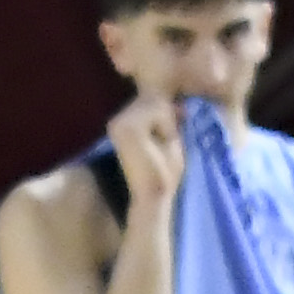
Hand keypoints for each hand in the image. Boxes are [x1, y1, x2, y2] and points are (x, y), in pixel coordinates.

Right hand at [102, 91, 186, 226]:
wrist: (154, 195)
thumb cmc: (163, 171)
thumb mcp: (169, 137)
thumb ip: (169, 117)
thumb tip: (178, 102)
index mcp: (122, 123)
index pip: (151, 100)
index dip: (168, 113)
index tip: (173, 132)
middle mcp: (116, 120)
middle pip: (153, 98)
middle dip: (168, 118)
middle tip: (165, 143)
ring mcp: (119, 123)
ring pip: (156, 103)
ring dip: (168, 124)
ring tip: (162, 146)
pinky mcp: (126, 128)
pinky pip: (157, 110)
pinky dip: (167, 126)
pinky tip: (162, 143)